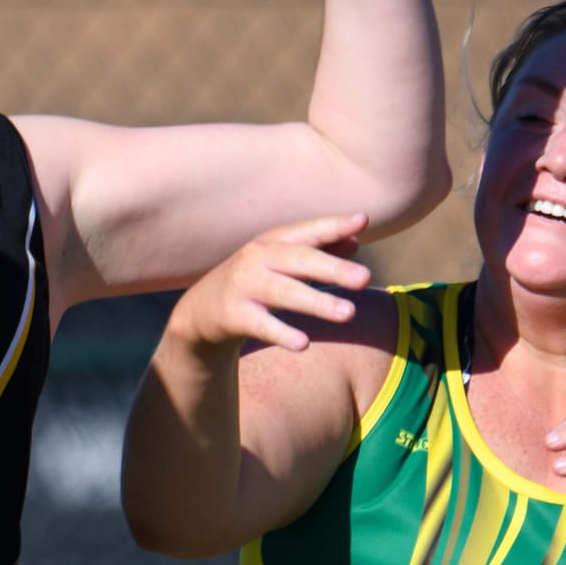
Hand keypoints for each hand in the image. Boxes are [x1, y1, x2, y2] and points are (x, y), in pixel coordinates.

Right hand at [168, 213, 370, 354]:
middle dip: (333, 269)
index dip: (334, 226)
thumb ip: (318, 250)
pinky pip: (261, 325)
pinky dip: (282, 334)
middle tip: (365, 278)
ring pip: (284, 293)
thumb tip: (357, 240)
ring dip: (317, 302)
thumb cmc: (254, 281)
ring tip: (348, 313)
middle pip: (300, 260)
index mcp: (274, 241)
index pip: (309, 231)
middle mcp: (258, 258)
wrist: (200, 311)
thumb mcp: (281, 261)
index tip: (362, 221)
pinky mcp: (234, 315)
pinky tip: (303, 343)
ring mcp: (244, 286)